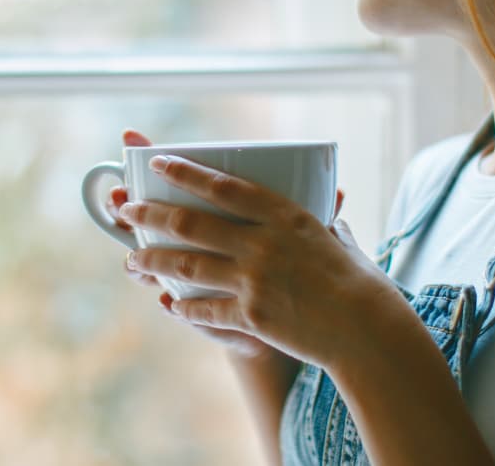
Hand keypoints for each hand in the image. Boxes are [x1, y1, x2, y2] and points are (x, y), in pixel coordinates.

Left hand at [118, 149, 394, 368]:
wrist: (368, 330)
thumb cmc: (359, 281)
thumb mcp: (338, 238)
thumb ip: (323, 220)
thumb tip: (329, 204)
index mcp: (285, 215)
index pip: (223, 186)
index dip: (185, 173)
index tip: (157, 163)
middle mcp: (263, 243)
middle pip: (191, 223)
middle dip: (151, 214)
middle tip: (125, 210)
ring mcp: (255, 280)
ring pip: (187, 266)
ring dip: (152, 261)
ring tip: (131, 260)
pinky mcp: (252, 316)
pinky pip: (205, 309)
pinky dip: (184, 306)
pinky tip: (169, 304)